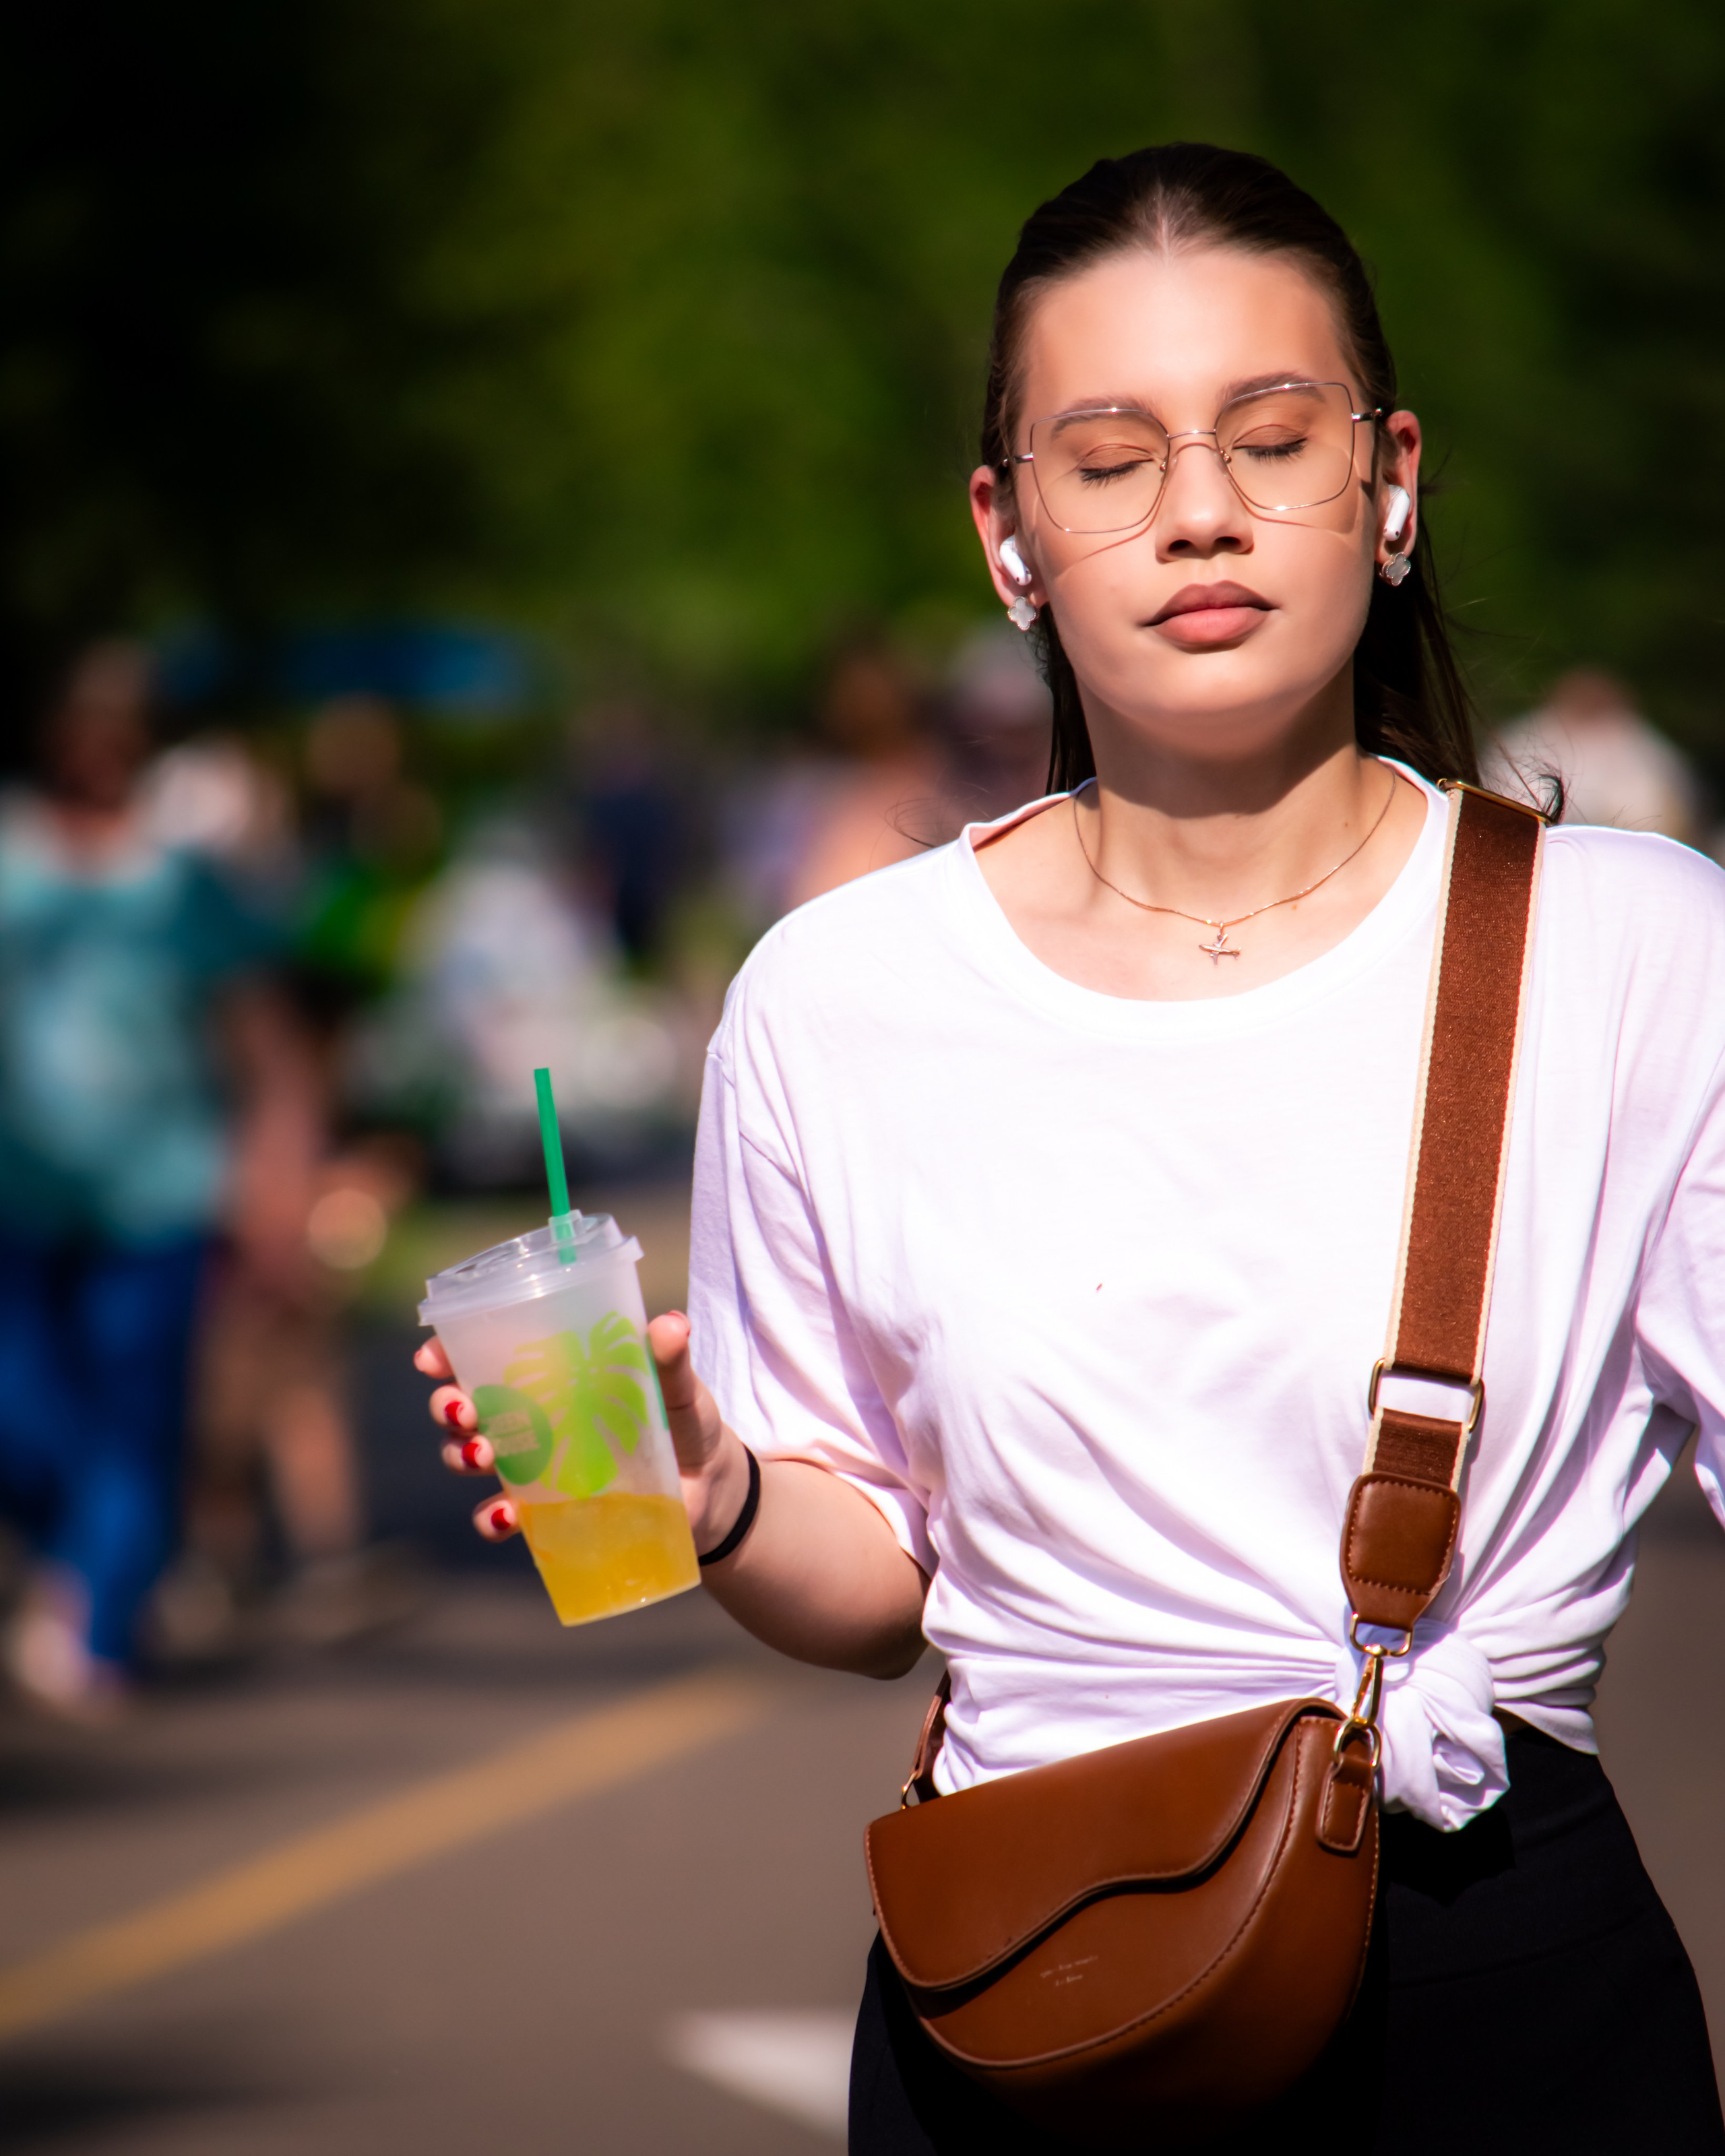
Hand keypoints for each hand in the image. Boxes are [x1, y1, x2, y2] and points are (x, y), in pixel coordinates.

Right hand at [417, 1315, 749, 1555]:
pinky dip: (492, 1517)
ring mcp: (534, 1465)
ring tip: (482, 1456)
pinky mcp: (546, 1511)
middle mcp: (532, 1416)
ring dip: (461, 1455)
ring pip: (469, 1456)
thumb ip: (671, 1361)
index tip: (432, 1357)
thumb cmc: (686, 1425)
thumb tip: (671, 1324)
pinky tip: (505, 1515)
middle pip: (463, 1406)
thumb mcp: (680, 1390)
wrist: (709, 1491)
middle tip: (464, 1409)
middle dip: (446, 1407)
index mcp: (554, 1373)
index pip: (485, 1353)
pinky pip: (500, 1516)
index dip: (448, 1352)